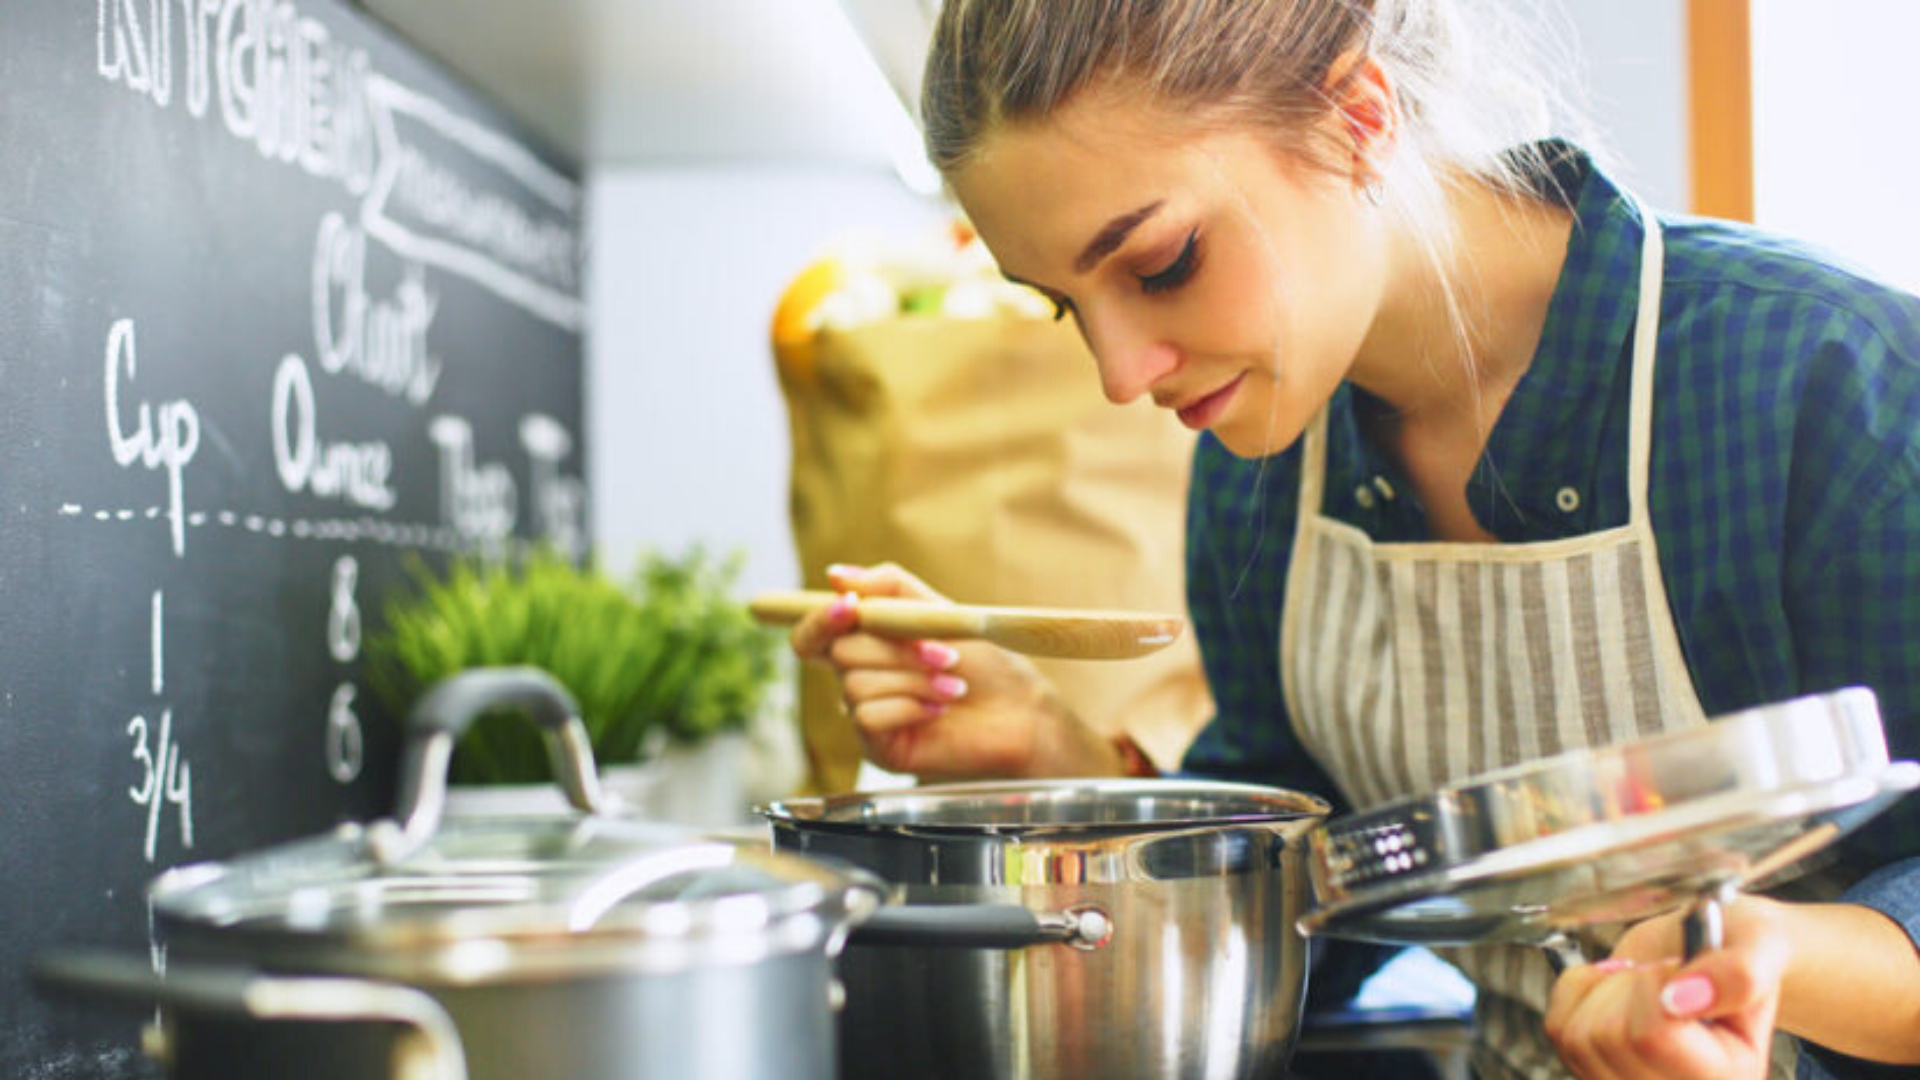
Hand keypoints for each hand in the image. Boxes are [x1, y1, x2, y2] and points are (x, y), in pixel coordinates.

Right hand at [786, 562, 1120, 779]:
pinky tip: (938, 709)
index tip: (850, 606)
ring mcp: (865, 714)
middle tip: (945, 654)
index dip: (821, 619)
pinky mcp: (877, 746)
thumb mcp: (937, 611)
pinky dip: (909, 706)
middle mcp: (857, 678)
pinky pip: (867, 717)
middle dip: (896, 649)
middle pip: (840, 653)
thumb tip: (835, 574)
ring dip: (913, 679)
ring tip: (952, 685)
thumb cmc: (984, 662)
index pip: (812, 633)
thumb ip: (888, 587)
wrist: (1019, 710)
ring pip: (856, 686)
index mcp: (864, 644)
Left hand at [1545, 895, 1790, 1079]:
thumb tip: (1682, 998)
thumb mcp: (1761, 945)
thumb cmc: (1738, 950)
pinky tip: (1615, 991)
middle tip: (1664, 976)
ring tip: (1643, 985)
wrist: (1709, 953)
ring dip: (1604, 990)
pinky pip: (1559, 1029)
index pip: (1652, 1036)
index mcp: (1729, 1077)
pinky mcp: (1594, 1072)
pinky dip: (1578, 993)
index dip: (1653, 984)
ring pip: (1577, 1037)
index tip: (1679, 967)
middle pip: (1607, 1037)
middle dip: (1629, 984)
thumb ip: (1739, 973)